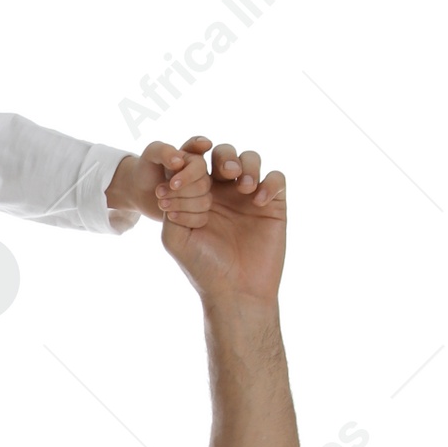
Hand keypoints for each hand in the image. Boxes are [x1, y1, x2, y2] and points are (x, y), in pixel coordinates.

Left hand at [107, 136, 224, 228]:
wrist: (139, 190)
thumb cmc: (146, 168)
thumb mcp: (151, 154)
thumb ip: (164, 151)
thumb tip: (179, 162)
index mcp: (193, 160)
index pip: (200, 166)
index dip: (188, 176)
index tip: (171, 184)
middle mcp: (200, 177)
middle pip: (203, 186)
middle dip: (180, 193)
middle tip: (159, 193)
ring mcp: (199, 195)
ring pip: (204, 203)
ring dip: (181, 205)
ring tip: (161, 203)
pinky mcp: (195, 212)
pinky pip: (202, 218)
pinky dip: (186, 219)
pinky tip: (170, 216)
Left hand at [160, 145, 285, 307]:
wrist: (236, 292)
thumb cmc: (203, 268)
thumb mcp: (176, 238)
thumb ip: (172, 205)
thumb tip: (171, 178)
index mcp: (199, 197)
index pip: (196, 163)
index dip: (191, 163)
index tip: (183, 180)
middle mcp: (224, 194)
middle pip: (224, 154)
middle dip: (223, 157)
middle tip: (223, 173)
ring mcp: (249, 198)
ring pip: (251, 159)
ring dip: (247, 165)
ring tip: (243, 187)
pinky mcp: (273, 205)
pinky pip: (277, 178)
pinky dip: (269, 183)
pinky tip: (259, 202)